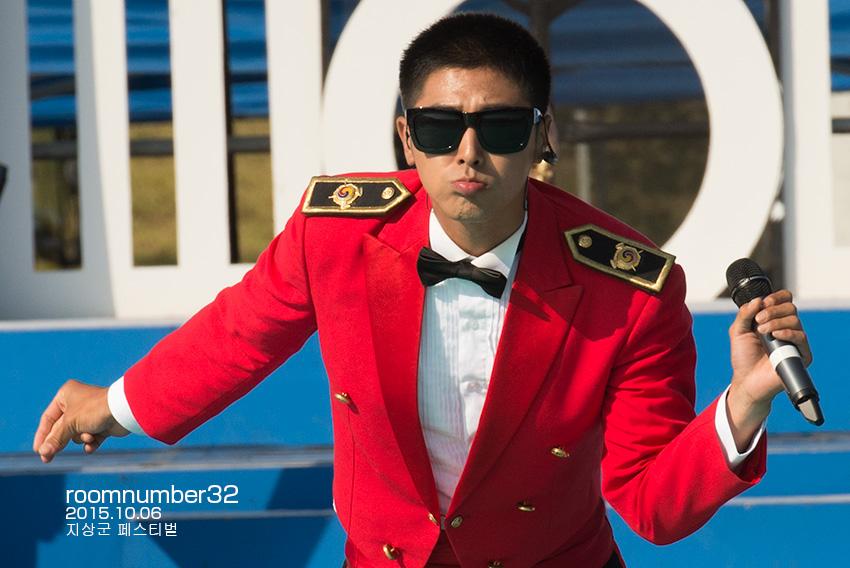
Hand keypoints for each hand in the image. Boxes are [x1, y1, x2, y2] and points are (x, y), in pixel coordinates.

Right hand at [33, 379, 130, 462]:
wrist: (123, 410)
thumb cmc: (94, 410)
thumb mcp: (70, 424)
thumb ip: (56, 439)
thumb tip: (43, 452)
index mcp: (66, 395)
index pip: (48, 418)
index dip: (42, 435)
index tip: (37, 450)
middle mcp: (77, 403)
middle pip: (61, 429)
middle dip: (58, 442)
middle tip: (47, 458)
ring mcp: (91, 414)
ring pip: (77, 435)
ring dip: (82, 438)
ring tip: (90, 435)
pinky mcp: (102, 424)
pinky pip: (91, 438)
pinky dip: (91, 443)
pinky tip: (92, 446)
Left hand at [726, 290, 812, 450]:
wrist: (747, 380)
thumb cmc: (743, 357)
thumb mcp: (738, 331)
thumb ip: (745, 314)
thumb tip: (758, 299)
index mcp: (773, 319)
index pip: (784, 300)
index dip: (776, 297)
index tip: (763, 303)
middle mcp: (786, 327)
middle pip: (790, 307)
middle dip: (772, 310)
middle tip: (758, 321)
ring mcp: (794, 340)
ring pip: (794, 319)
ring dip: (776, 321)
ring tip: (762, 332)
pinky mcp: (801, 354)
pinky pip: (801, 337)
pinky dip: (787, 332)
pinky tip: (776, 335)